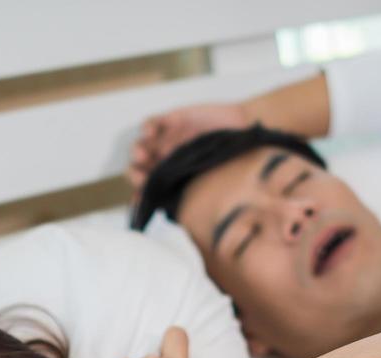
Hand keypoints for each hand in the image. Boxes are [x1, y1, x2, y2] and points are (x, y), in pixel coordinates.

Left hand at [127, 102, 252, 190]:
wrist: (245, 131)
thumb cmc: (232, 160)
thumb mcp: (211, 181)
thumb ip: (190, 195)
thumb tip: (171, 213)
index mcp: (173, 178)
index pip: (149, 187)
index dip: (142, 192)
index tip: (142, 196)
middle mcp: (166, 160)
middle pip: (140, 167)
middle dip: (135, 172)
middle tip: (140, 175)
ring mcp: (167, 140)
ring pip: (141, 146)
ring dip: (137, 151)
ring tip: (142, 155)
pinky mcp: (172, 120)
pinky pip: (151, 123)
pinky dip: (147, 128)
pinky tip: (150, 133)